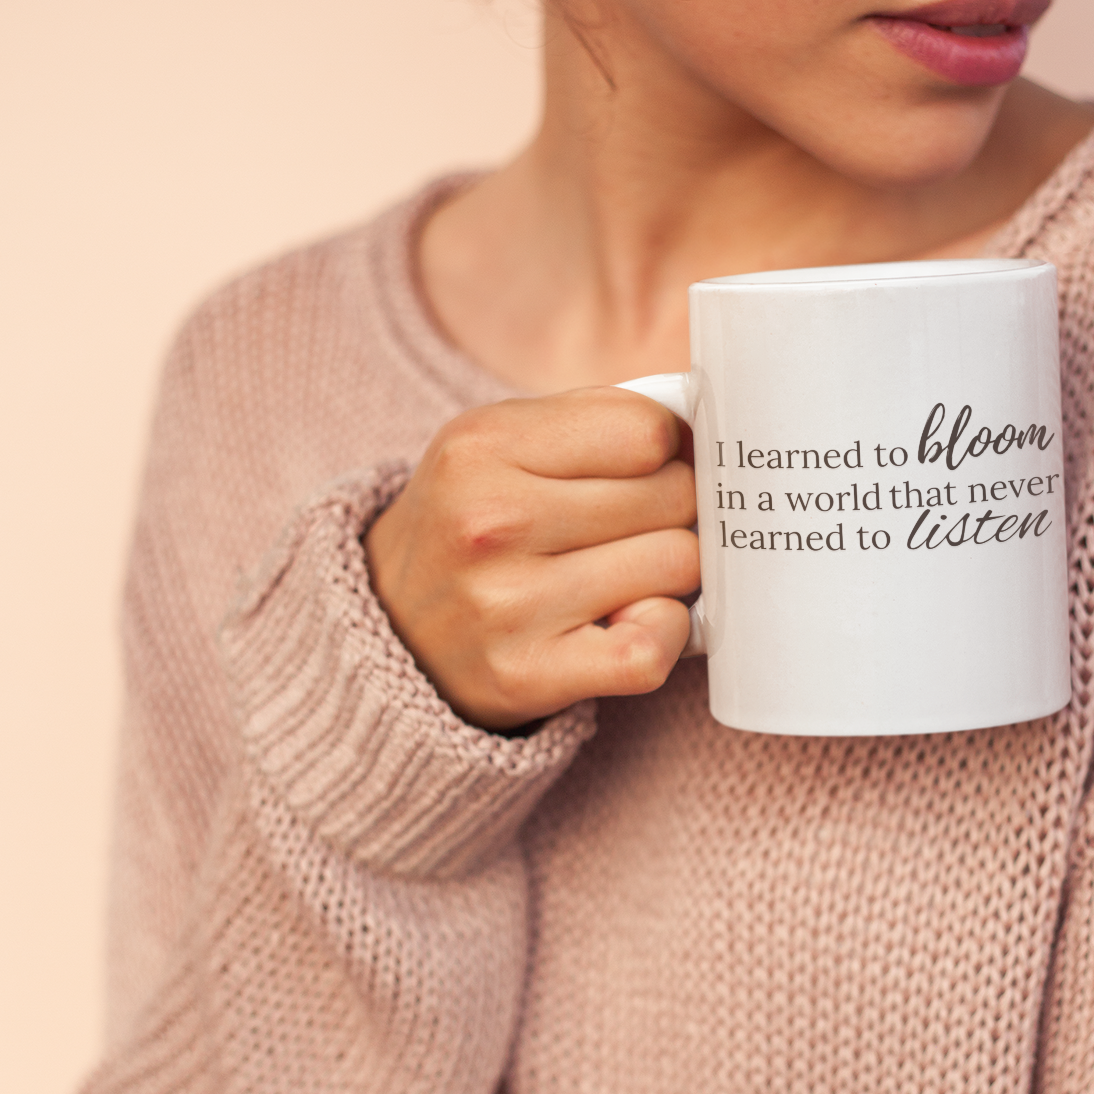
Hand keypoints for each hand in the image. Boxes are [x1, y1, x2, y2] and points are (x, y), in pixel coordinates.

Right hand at [364, 387, 698, 731]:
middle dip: (675, 510)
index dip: (666, 450)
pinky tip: (635, 620)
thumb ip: (597, 419)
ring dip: (670, 573)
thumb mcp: (500, 443)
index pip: (648, 431)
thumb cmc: (473, 525)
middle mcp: (490, 521)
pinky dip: (664, 633)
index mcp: (483, 445)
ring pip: (676, 566)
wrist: (388, 628)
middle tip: (637, 527)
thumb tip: (705, 431)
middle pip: (673, 497)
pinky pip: (651, 648)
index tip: (646, 471)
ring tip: (628, 573)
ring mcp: (508, 604)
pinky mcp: (528, 674)